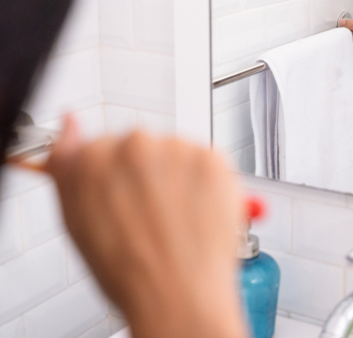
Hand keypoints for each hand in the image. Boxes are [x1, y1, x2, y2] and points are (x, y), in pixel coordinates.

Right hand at [47, 115, 246, 337]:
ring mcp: (177, 148)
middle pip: (141, 148)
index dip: (114, 178)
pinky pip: (207, 161)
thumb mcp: (77, 221)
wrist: (178, 295)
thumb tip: (70, 128)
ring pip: (176, 153)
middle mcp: (135, 144)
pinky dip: (206, 183)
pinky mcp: (212, 157)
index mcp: (92, 158)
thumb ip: (70, 168)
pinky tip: (198, 214)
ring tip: (176, 221)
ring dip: (178, 177)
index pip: (102, 147)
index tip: (122, 197)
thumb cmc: (129, 271)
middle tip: (152, 217)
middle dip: (147, 175)